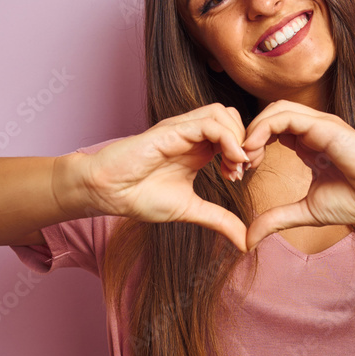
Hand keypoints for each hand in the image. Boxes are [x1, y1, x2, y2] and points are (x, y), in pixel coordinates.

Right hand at [75, 103, 249, 251]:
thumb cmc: (140, 197)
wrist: (108, 192)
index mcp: (198, 148)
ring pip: (223, 113)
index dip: (244, 151)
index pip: (234, 132)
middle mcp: (192, 134)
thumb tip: (246, 242)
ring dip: (238, 138)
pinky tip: (229, 163)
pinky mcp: (171, 131)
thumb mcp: (190, 210)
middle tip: (240, 171)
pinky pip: (208, 123)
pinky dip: (227, 139)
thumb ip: (219, 220)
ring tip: (234, 167)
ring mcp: (181, 130)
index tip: (240, 177)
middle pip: (233, 116)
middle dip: (245, 141)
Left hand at [241, 100, 354, 250]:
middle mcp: (313, 129)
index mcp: (309, 144)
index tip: (242, 171)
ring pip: (275, 110)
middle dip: (248, 134)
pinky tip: (253, 149)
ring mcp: (319, 124)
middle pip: (270, 115)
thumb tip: (248, 239)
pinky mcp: (323, 125)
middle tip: (237, 162)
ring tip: (243, 155)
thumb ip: (277, 219)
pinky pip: (284, 116)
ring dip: (253, 129)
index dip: (252, 146)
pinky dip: (263, 128)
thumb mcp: (306, 212)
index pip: (272, 130)